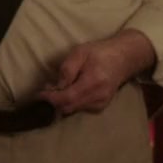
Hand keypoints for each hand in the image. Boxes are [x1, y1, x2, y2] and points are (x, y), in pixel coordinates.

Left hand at [38, 30, 156, 115]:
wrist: (124, 58)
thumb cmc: (99, 52)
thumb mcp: (79, 53)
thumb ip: (67, 70)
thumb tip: (56, 86)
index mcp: (93, 82)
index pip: (67, 98)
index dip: (50, 98)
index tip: (38, 94)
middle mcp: (98, 97)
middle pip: (68, 107)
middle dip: (53, 101)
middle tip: (45, 89)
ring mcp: (101, 103)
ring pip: (72, 110)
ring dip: (60, 102)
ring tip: (55, 88)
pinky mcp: (101, 106)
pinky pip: (79, 108)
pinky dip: (70, 103)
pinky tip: (67, 91)